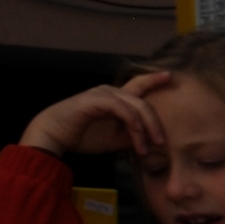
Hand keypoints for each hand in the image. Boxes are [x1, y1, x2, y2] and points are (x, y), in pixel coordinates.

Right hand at [22, 81, 167, 168]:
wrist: (54, 136)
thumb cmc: (83, 135)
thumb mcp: (116, 137)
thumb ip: (134, 134)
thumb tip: (155, 141)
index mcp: (117, 98)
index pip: (139, 86)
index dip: (154, 80)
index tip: (170, 76)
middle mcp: (111, 92)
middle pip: (144, 102)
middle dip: (156, 123)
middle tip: (162, 143)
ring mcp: (103, 94)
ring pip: (136, 106)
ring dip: (146, 128)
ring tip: (149, 147)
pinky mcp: (95, 100)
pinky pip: (121, 109)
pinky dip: (132, 122)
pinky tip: (138, 136)